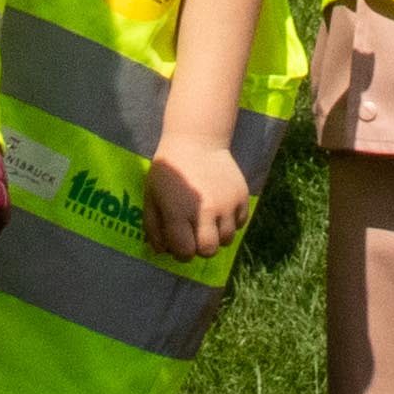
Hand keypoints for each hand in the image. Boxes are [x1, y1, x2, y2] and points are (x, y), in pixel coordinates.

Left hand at [142, 147, 254, 263]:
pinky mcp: (242, 196)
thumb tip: (163, 251)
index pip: (185, 252)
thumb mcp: (152, 196)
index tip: (180, 241)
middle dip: (200, 248)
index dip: (181, 251)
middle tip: (195, 235)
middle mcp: (205, 211)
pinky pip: (240, 223)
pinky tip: (221, 210)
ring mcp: (227, 204)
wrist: (197, 141)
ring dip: (217, 236)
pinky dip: (231, 223)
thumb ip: (154, 227)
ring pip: (227, 239)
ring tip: (209, 221)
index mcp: (179, 212)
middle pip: (209, 251)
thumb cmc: (170, 170)